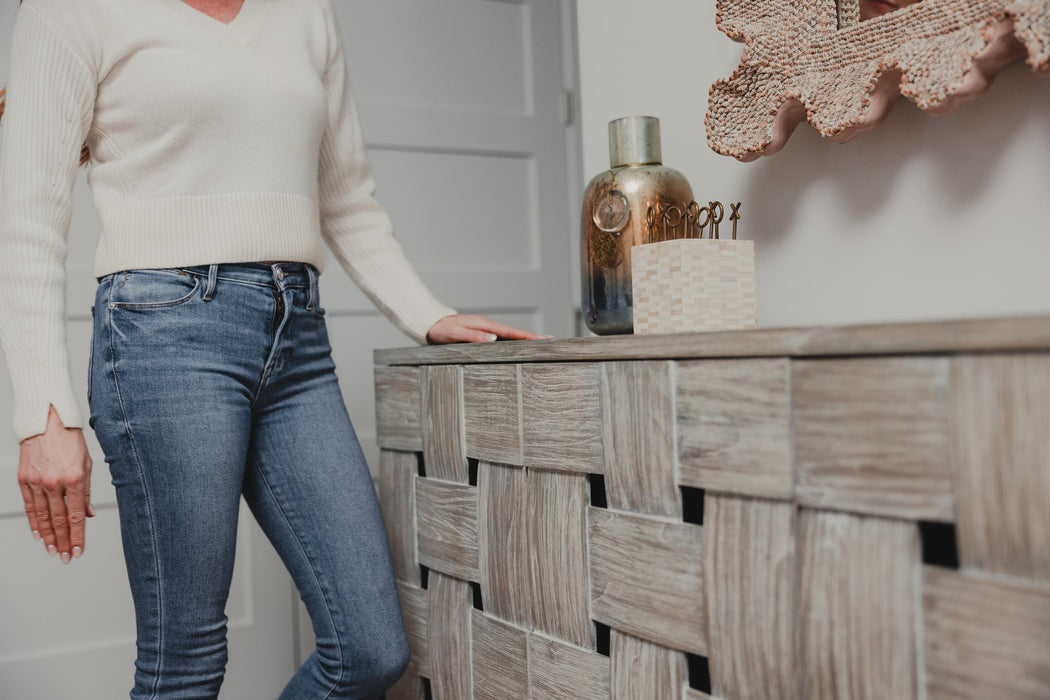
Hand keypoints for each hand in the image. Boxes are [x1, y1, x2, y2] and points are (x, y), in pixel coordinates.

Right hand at [18, 404, 94, 562]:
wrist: (46, 421)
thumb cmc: (71, 440)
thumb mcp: (87, 464)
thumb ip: (87, 492)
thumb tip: (88, 515)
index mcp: (74, 479)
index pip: (76, 516)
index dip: (77, 536)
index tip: (78, 551)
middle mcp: (54, 482)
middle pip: (58, 520)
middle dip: (63, 542)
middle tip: (65, 558)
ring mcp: (37, 481)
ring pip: (42, 516)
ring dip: (48, 537)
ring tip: (53, 551)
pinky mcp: (24, 479)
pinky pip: (29, 506)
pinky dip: (34, 522)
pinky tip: (38, 535)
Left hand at [425, 314, 554, 343]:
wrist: (430, 322)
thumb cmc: (441, 330)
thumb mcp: (456, 334)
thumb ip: (474, 336)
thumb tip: (493, 338)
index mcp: (485, 325)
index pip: (511, 332)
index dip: (528, 336)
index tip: (543, 338)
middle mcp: (488, 325)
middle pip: (514, 332)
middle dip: (532, 336)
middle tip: (549, 340)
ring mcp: (485, 327)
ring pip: (509, 333)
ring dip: (524, 337)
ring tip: (538, 342)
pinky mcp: (481, 331)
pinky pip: (501, 335)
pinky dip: (512, 338)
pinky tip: (516, 343)